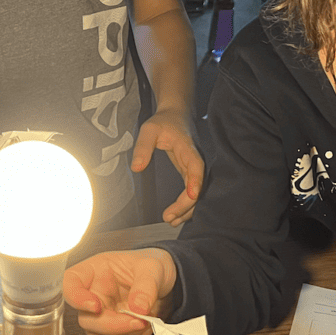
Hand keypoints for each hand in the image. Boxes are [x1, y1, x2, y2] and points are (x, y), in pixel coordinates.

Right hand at [64, 248, 176, 334]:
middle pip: (86, 319)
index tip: (95, 306)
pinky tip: (144, 331)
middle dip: (112, 325)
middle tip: (138, 319)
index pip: (70, 283)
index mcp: (96, 272)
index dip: (76, 298)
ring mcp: (103, 317)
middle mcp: (95, 295)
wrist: (167, 282)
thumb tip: (138, 307)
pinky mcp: (114, 334)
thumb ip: (146, 285)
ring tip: (145, 323)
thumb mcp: (153, 267)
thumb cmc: (152, 266)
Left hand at [131, 109, 203, 225]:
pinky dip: (186, 204)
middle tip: (169, 217)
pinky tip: (176, 215)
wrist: (176, 114)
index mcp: (187, 148)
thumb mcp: (149, 129)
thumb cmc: (163, 121)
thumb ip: (143, 147)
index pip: (196, 166)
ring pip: (197, 191)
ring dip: (187, 208)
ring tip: (171, 221)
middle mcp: (194, 159)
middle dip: (186, 204)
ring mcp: (193, 166)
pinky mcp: (189, 171)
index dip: (195, 182)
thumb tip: (137, 168)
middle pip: (198, 185)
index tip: (191, 196)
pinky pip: (192, 190)